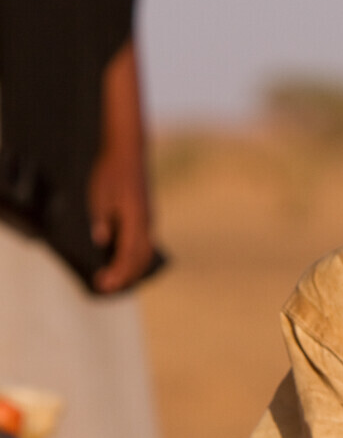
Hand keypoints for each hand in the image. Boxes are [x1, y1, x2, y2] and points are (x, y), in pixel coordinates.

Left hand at [89, 36, 156, 293]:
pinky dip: (134, 259)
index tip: (102, 283)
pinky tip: (122, 261)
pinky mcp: (145, 218)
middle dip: (123, 277)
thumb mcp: (100, 193)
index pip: (128, 256)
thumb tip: (101, 241)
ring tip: (113, 279)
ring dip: (130, 271)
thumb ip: (102, 218)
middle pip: (140, 261)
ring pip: (144, 255)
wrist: (128, 150)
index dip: (116, 273)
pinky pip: (143, 245)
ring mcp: (148, 221)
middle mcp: (145, 223)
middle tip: (104, 287)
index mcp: (135, 219)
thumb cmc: (111, 170)